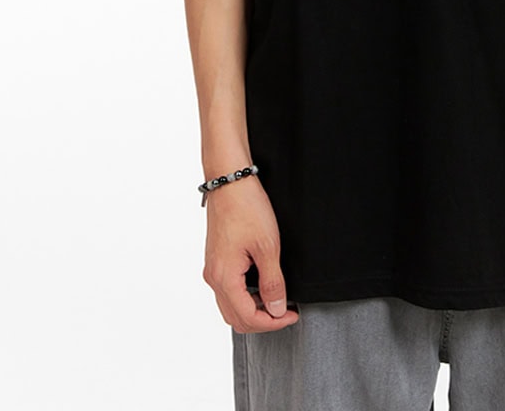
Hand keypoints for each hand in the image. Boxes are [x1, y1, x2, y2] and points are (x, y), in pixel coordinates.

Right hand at [202, 175, 299, 333]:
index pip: (247, 318)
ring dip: (253, 309)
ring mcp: (213, 269)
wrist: (230, 181)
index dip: (272, 323)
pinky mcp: (216, 260)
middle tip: (285, 311)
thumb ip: (272, 282)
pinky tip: (262, 285)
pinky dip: (245, 296)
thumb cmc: (247, 208)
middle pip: (235, 318)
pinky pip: (228, 290)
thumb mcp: (268, 246)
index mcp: (224, 278)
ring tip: (277, 298)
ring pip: (230, 306)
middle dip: (262, 320)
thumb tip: (276, 309)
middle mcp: (214, 277)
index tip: (291, 315)